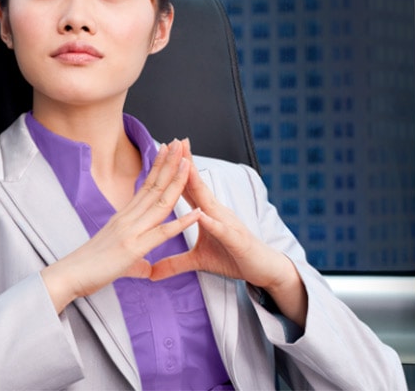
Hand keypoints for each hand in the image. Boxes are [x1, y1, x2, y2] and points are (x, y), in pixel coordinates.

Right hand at [41, 140, 201, 312]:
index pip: (145, 187)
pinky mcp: (133, 248)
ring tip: (188, 163)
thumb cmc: (88, 267)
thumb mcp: (117, 260)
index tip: (168, 151)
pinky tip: (197, 213)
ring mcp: (131, 231)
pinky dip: (182, 223)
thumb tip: (146, 268)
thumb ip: (135, 261)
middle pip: (154, 187)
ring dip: (176, 182)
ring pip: (160, 202)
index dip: (158, 167)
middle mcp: (128, 218)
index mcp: (124, 217)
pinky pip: (162, 233)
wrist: (69, 275)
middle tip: (180, 143)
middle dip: (169, 164)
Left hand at [150, 140, 307, 325]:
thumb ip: (175, 263)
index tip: (161, 151)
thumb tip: (152, 272)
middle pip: (197, 185)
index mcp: (206, 212)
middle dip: (186, 163)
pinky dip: (211, 223)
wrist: (263, 269)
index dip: (173, 170)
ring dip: (197, 184)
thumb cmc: (232, 258)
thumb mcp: (199, 261)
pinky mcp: (236, 240)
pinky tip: (201, 215)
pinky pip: (222, 230)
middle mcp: (216, 212)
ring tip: (185, 166)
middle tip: (175, 141)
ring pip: (208, 202)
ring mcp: (227, 224)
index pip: (187, 187)